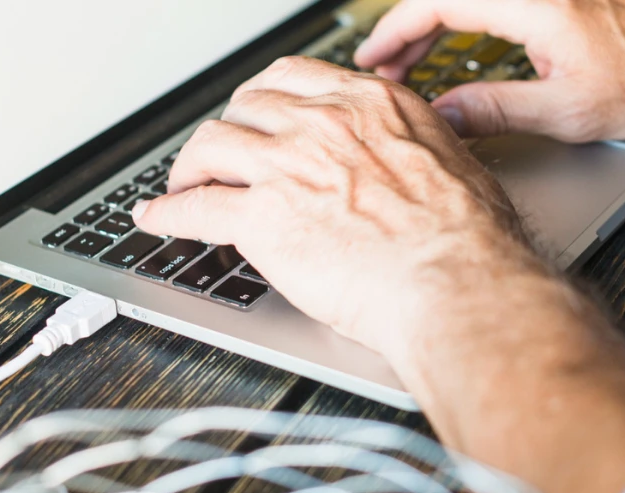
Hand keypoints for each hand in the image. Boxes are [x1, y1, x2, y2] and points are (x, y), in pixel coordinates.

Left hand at [132, 56, 540, 364]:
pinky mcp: (261, 218)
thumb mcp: (450, 161)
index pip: (291, 78)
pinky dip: (167, 214)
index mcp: (369, 104)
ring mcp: (287, 167)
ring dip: (189, 167)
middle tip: (219, 154)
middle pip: (244, 107)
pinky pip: (195, 207)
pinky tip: (157, 220)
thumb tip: (410, 154)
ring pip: (209, 145)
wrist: (456, 283)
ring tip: (182, 185)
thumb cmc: (467, 239)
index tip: (255, 115)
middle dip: (226, 131)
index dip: (261, 100)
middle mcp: (322, 124)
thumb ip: (413, 146)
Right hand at [354, 0, 624, 141]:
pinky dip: (463, 20)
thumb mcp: (566, 112)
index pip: (440, 4)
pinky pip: (493, 1)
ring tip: (410, 63)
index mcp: (535, 4)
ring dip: (433, 25)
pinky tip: (455, 44)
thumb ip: (494, 109)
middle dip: (407, 31)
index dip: (396, 32)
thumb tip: (443, 114)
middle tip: (383, 69)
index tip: (373, 59)